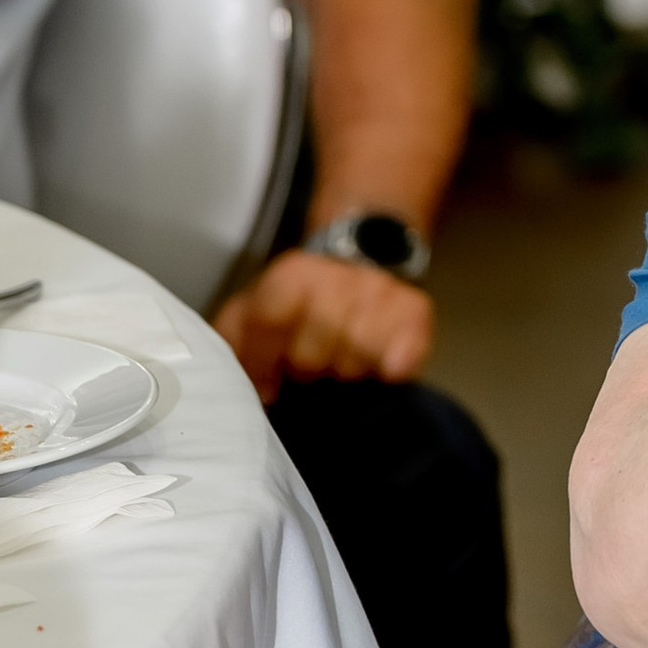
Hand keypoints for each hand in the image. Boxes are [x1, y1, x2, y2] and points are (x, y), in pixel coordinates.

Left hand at [215, 256, 433, 401]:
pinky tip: (384, 373)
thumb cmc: (300, 306)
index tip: (268, 384)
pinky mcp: (416, 309)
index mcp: (291, 275)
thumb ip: (231, 346)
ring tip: (341, 366)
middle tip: (310, 370)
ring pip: (357, 354)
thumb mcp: (251, 315)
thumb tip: (240, 389)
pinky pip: (405, 352)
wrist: (360, 258)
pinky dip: (395, 367)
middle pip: (313, 352)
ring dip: (347, 372)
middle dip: (307, 371)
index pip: (270, 322)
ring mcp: (380, 290)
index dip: (264, 363)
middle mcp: (337, 276)